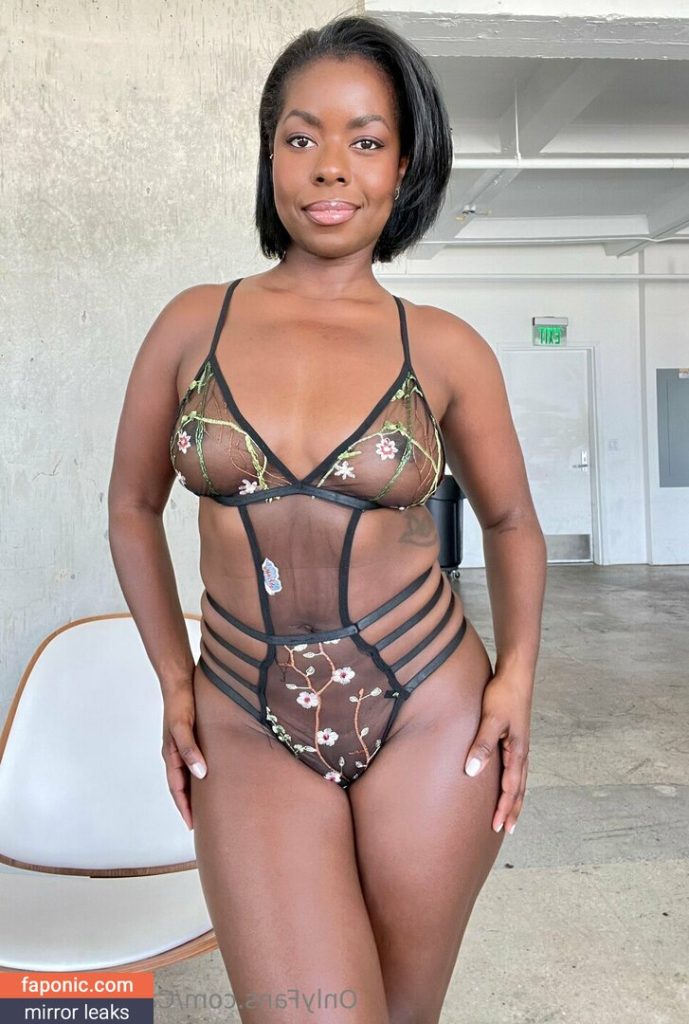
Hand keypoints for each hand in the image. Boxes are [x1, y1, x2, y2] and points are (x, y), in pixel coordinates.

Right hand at [161, 682, 207, 830]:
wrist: (179, 679)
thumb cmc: (181, 702)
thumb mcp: (183, 726)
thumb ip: (190, 749)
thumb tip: (200, 775)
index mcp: (171, 754)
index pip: (177, 789)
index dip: (185, 807)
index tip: (193, 826)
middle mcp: (175, 753)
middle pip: (182, 786)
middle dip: (190, 805)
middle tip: (204, 823)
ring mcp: (182, 745)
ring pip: (189, 775)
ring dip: (196, 791)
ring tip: (210, 806)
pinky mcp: (191, 737)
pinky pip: (195, 762)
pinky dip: (201, 774)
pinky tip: (213, 776)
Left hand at [463, 671, 531, 834]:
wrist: (516, 675)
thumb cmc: (503, 695)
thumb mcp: (490, 719)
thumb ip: (482, 744)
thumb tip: (473, 771)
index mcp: (518, 751)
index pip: (512, 788)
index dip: (505, 808)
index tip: (498, 826)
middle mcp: (522, 752)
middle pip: (519, 788)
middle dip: (513, 810)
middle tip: (506, 830)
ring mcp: (520, 745)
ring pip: (520, 780)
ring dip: (515, 799)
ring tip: (510, 814)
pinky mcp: (515, 738)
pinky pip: (516, 768)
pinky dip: (514, 783)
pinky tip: (508, 784)